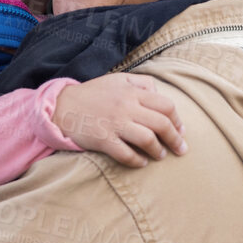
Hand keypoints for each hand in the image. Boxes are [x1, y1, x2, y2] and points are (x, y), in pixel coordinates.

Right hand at [53, 73, 186, 166]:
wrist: (61, 106)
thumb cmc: (92, 93)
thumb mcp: (117, 80)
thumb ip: (140, 83)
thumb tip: (159, 93)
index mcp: (132, 92)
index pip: (165, 105)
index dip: (177, 120)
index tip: (180, 130)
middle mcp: (126, 107)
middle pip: (161, 124)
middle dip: (175, 139)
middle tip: (181, 149)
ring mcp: (114, 124)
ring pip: (147, 140)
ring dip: (158, 151)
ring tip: (160, 156)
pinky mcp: (103, 140)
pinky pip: (126, 154)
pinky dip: (137, 161)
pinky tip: (141, 163)